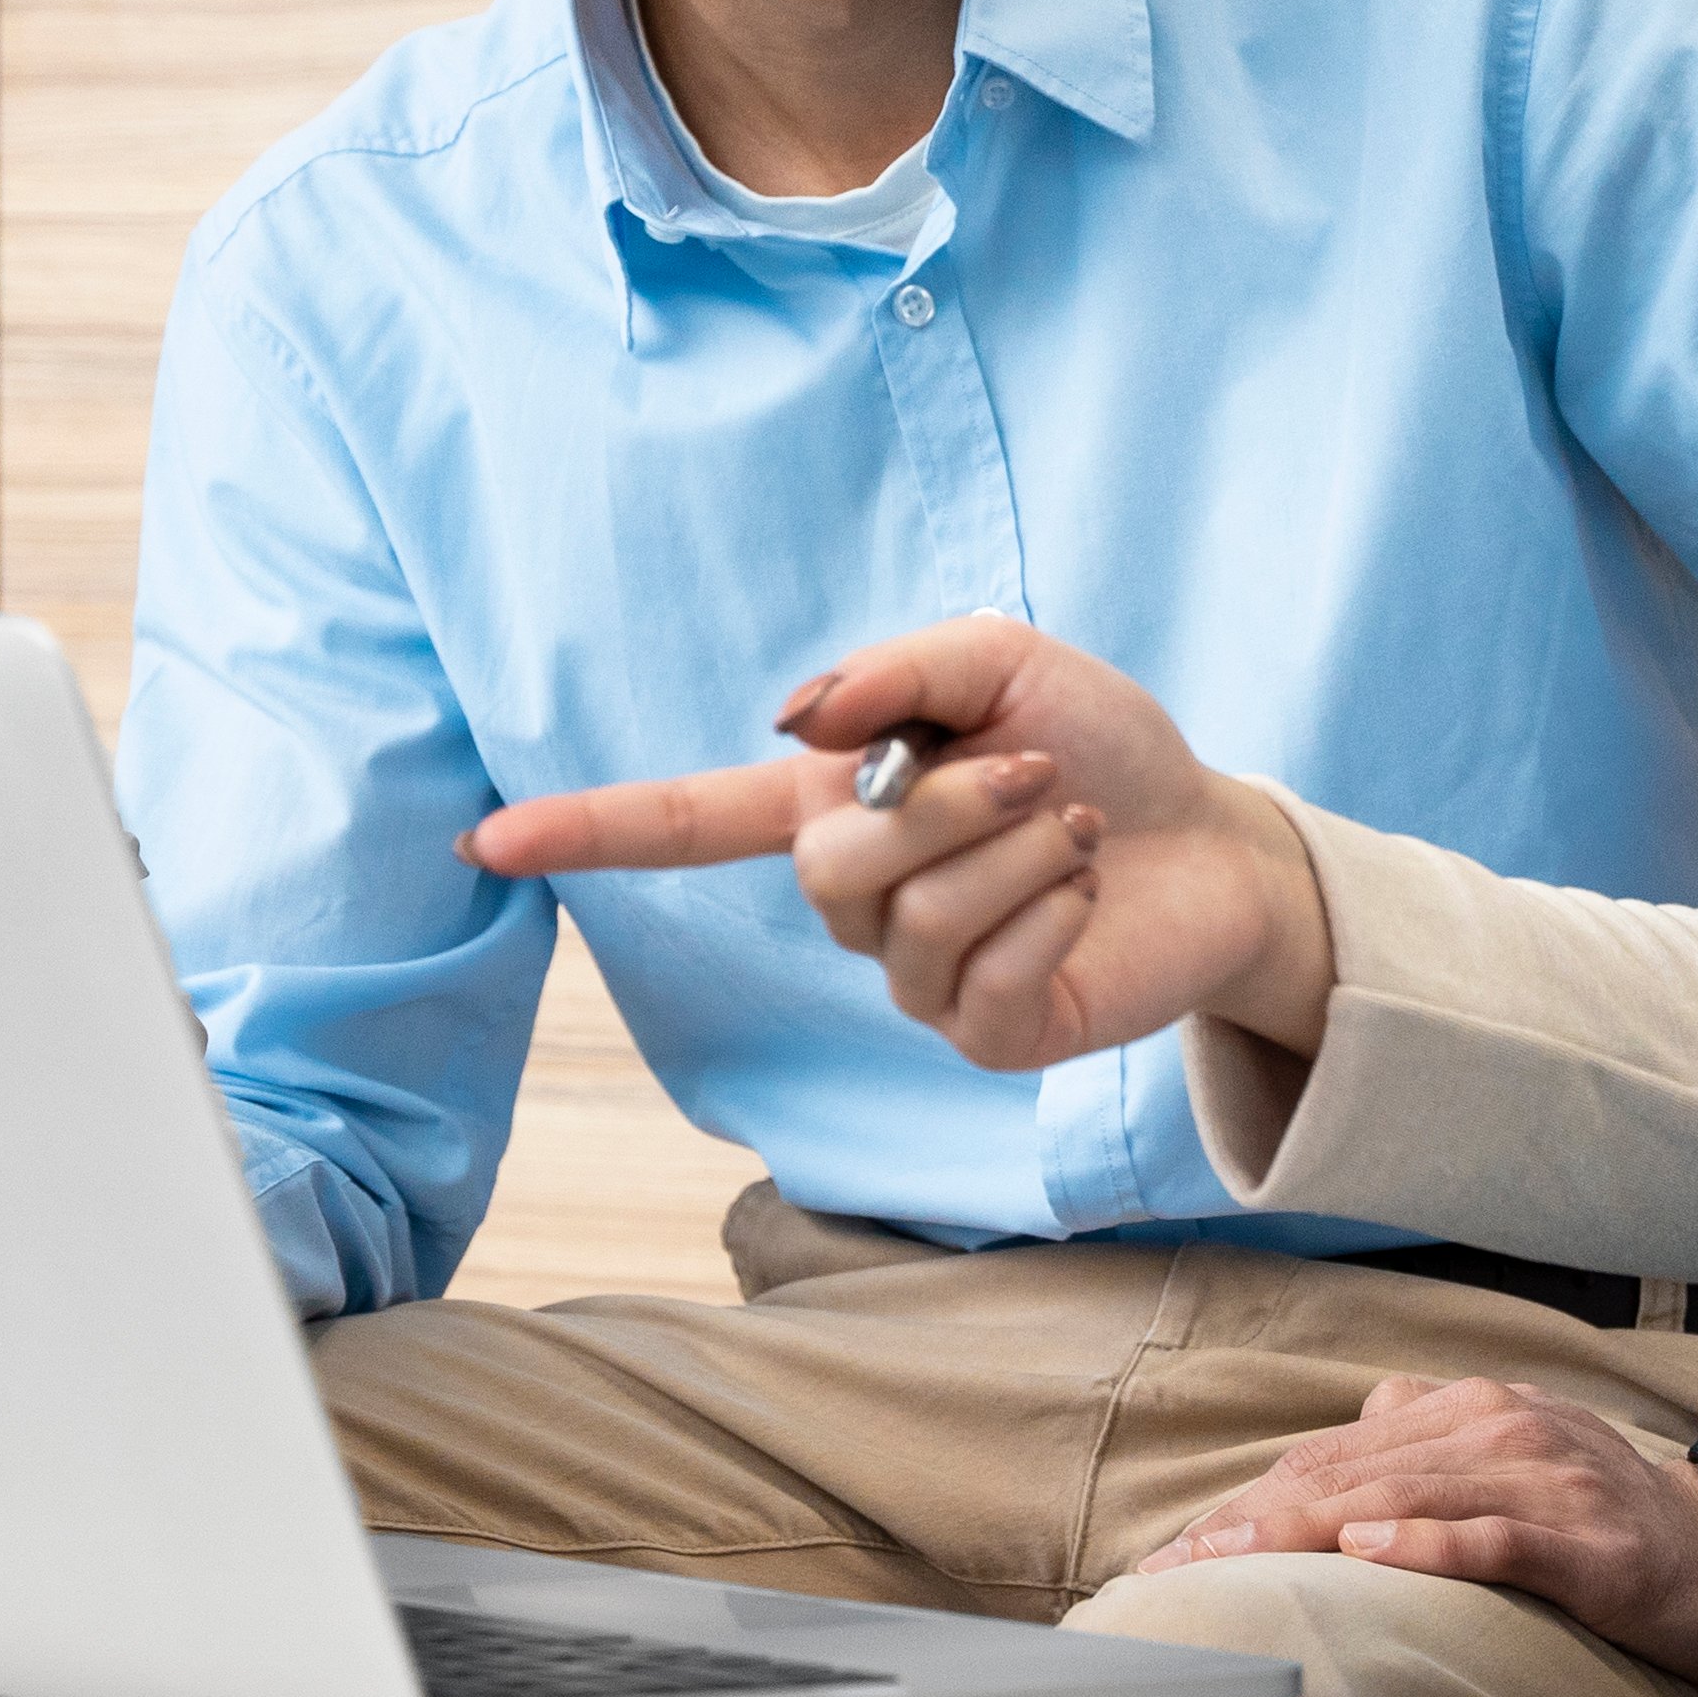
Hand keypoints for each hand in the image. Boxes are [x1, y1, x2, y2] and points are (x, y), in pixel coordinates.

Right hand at [459, 615, 1335, 1075]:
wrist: (1213, 840)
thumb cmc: (1100, 744)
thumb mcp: (1004, 661)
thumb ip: (898, 669)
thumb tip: (791, 719)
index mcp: (833, 805)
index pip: (683, 825)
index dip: (585, 831)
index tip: (484, 840)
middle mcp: (855, 899)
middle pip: (829, 869)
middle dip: (945, 803)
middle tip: (1035, 769)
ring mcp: (911, 978)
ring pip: (910, 918)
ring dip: (1017, 851)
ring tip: (1075, 826)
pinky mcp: (982, 1035)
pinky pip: (978, 981)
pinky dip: (1050, 916)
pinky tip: (1086, 899)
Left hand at [1156, 1375, 1697, 1696]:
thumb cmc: (1616, 1526)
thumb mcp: (1519, 1465)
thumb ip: (1437, 1440)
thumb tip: (1359, 1424)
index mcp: (1474, 1414)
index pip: (1334, 1459)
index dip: (1248, 1505)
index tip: (1174, 1557)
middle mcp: (1502, 1430)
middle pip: (1351, 1475)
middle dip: (1251, 1523)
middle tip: (1172, 1574)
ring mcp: (1550, 1482)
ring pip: (1406, 1498)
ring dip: (1308, 1532)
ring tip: (1230, 1561)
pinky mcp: (1591, 1545)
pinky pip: (1497, 1540)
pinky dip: (1429, 1544)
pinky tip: (1368, 1554)